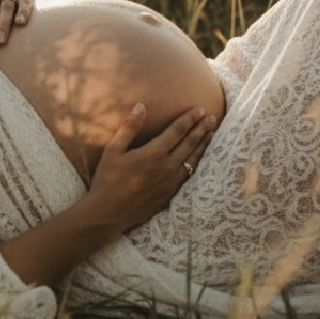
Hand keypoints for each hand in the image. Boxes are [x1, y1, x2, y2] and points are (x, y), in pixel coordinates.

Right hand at [87, 104, 214, 235]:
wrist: (109, 212)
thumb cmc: (107, 179)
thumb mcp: (113, 150)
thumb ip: (129, 127)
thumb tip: (141, 106)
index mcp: (153, 153)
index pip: (177, 131)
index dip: (189, 119)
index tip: (200, 109)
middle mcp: (167, 167)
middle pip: (189, 144)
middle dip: (201, 129)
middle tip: (212, 117)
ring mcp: (171, 182)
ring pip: (192, 159)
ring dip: (203, 144)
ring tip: (211, 133)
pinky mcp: (170, 194)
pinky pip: (188, 174)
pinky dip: (196, 162)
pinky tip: (198, 158)